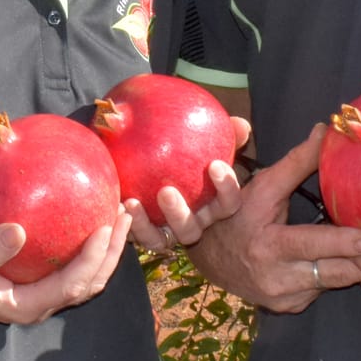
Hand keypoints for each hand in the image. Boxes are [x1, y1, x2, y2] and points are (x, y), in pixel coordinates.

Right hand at [0, 210, 132, 325]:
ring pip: (86, 277)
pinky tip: (89, 216)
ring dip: (107, 249)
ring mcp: (40, 294)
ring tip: (119, 214)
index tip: (105, 226)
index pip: (73, 284)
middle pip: (90, 282)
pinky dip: (88, 246)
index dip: (93, 258)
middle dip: (113, 252)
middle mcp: (41, 303)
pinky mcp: (36, 281)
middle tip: (125, 214)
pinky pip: (71, 265)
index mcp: (29, 306)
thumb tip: (17, 229)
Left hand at [125, 115, 250, 251]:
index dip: (226, 187)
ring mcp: (171, 232)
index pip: (228, 202)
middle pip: (195, 227)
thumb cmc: (183, 150)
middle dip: (180, 212)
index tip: (214, 164)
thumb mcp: (198, 138)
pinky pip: (142, 236)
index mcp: (212, 202)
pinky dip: (131, 223)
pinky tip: (119, 203)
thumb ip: (222, 132)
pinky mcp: (149, 236)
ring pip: (166, 236)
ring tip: (134, 202)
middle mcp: (196, 221)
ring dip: (147, 222)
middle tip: (165, 190)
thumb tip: (241, 124)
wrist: (146, 162)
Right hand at [185, 124, 360, 313]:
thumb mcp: (262, 187)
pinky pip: (323, 290)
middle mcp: (276, 279)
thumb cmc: (237, 216)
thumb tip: (326, 131)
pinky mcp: (289, 308)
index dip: (342, 243)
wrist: (209, 260)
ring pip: (334, 282)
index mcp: (267, 246)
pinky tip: (346, 260)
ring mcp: (283, 298)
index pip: (310, 244)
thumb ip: (296, 163)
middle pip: (334, 271)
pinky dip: (335, 274)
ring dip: (355, 266)